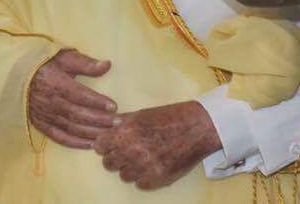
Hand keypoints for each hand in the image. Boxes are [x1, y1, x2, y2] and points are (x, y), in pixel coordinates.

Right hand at [27, 49, 117, 148]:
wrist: (19, 76)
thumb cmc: (46, 64)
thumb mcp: (65, 57)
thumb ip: (86, 63)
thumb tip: (107, 65)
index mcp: (57, 84)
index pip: (80, 95)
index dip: (97, 102)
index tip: (114, 106)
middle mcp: (50, 103)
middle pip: (78, 115)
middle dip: (99, 120)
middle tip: (118, 122)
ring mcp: (45, 116)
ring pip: (71, 128)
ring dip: (90, 133)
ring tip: (109, 134)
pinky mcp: (41, 124)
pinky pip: (59, 137)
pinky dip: (75, 143)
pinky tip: (90, 144)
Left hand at [94, 101, 222, 189]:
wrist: (199, 127)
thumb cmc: (172, 117)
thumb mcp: (144, 114)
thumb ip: (123, 122)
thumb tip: (106, 127)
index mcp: (127, 132)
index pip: (99, 146)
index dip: (105, 145)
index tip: (112, 144)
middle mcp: (132, 150)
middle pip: (108, 163)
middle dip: (116, 157)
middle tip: (129, 151)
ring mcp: (145, 167)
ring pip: (124, 176)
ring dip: (131, 168)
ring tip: (144, 158)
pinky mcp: (157, 179)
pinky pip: (140, 184)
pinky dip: (145, 177)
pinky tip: (154, 165)